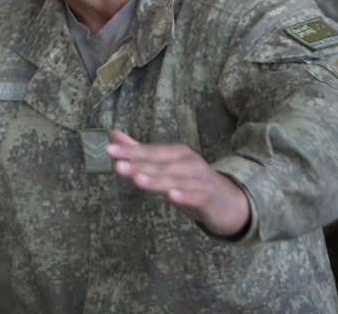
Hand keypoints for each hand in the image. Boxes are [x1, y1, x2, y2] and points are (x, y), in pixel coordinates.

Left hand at [106, 130, 249, 237]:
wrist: (229, 203)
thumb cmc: (191, 182)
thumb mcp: (165, 166)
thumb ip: (139, 151)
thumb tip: (113, 135)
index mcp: (177, 153)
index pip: (150, 151)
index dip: (130, 151)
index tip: (109, 150)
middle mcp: (189, 163)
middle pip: (160, 164)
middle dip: (138, 164)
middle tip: (117, 166)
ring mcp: (200, 180)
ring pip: (175, 180)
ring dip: (156, 180)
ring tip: (137, 180)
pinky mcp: (210, 198)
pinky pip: (196, 196)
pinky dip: (185, 196)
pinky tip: (172, 197)